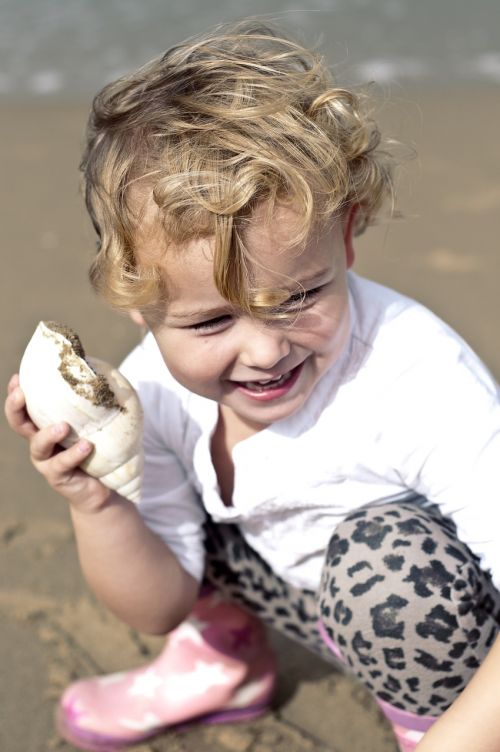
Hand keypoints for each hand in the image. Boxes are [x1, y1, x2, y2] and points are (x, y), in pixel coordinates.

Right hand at [5, 374, 110, 511]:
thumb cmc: (98, 449)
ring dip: (48, 434)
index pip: (26, 406)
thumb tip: (105, 373)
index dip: (17, 392)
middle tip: (22, 394)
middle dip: (16, 407)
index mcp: (46, 424)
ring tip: (64, 426)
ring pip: (38, 446)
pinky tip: (87, 446)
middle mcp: (41, 442)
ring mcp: (47, 461)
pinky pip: (62, 464)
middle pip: (19, 423)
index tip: (18, 376)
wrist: (102, 487)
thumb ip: (93, 404)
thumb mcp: (95, 423)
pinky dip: (74, 454)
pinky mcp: (58, 477)